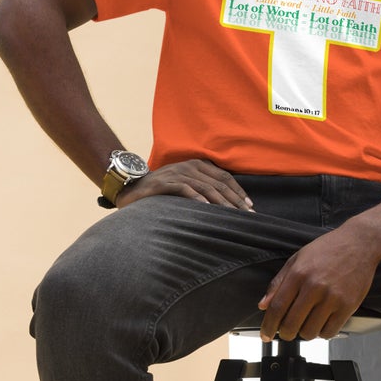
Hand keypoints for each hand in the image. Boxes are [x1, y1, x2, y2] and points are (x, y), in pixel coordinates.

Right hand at [115, 159, 252, 209]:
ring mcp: (176, 174)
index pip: (224, 176)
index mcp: (197, 165)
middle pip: (218, 183)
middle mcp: (188, 166)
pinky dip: (198, 199)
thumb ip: (202, 188)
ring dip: (221, 203)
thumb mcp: (185, 184)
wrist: (131, 187)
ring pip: (205, 187)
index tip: (249, 206)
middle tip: (246, 216)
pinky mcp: (164, 183)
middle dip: (235, 200)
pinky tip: (208, 209)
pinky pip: (185, 190)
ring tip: (232, 216)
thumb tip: (226, 204)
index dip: (238, 191)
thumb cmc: (162, 190)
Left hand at [257, 226, 380, 340]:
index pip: (277, 308)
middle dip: (285, 334)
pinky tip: (321, 323)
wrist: (360, 243)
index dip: (268, 326)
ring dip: (304, 333)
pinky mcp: (348, 306)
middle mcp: (314, 287)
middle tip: (286, 332)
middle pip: (291, 324)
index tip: (266, 335)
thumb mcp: (297, 259)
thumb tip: (263, 305)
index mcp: (299, 274)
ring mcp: (332, 298)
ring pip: (310, 332)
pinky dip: (322, 333)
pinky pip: (330, 331)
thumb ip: (278, 282)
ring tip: (306, 324)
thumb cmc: (328, 249)